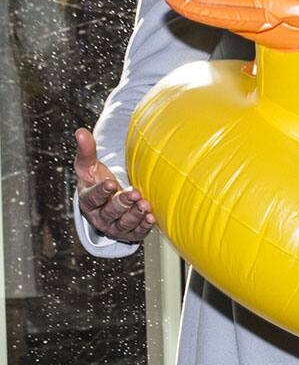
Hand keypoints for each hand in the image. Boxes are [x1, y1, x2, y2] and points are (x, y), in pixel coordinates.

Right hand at [74, 127, 154, 243]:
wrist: (107, 200)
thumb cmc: (96, 180)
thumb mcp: (89, 166)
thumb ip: (86, 151)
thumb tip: (81, 131)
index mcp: (87, 200)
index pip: (92, 197)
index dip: (101, 191)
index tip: (110, 182)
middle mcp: (99, 217)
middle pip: (109, 212)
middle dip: (122, 203)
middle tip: (134, 193)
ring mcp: (114, 226)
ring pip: (123, 224)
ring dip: (135, 215)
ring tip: (145, 205)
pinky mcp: (128, 233)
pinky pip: (135, 233)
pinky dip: (143, 227)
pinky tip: (152, 218)